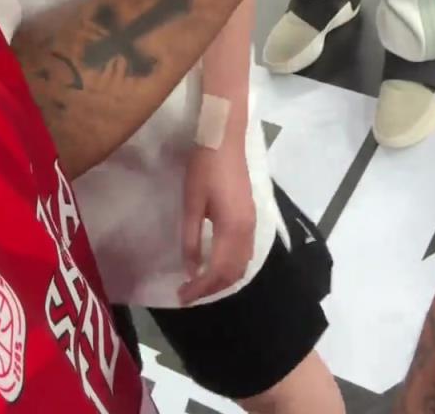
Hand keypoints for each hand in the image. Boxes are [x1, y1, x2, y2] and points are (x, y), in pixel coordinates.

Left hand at [179, 142, 255, 305]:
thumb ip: (192, 239)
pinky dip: (232, 265)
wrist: (224, 137)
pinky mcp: (250, 214)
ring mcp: (252, 222)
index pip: (218, 271)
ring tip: (201, 281)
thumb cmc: (204, 167)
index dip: (201, 288)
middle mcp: (247, 230)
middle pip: (234, 272)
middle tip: (189, 292)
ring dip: (223, 278)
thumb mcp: (192, 203)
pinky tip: (216, 262)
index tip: (182, 296)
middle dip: (212, 288)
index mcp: (232, 228)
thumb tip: (191, 269)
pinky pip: (245, 252)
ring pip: (243, 263)